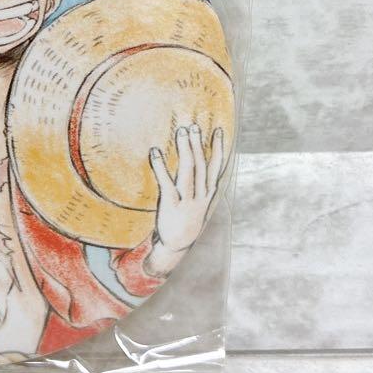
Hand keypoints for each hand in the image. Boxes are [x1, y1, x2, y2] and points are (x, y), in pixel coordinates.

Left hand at [144, 124, 224, 278]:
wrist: (177, 246)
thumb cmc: (185, 218)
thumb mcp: (197, 202)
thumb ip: (199, 184)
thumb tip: (196, 162)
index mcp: (208, 193)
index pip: (216, 167)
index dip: (218, 148)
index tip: (217, 130)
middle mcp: (201, 196)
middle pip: (201, 165)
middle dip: (198, 144)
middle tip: (192, 126)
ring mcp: (187, 201)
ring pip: (189, 171)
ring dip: (185, 150)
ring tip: (181, 132)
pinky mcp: (172, 206)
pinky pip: (167, 183)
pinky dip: (160, 166)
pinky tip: (155, 152)